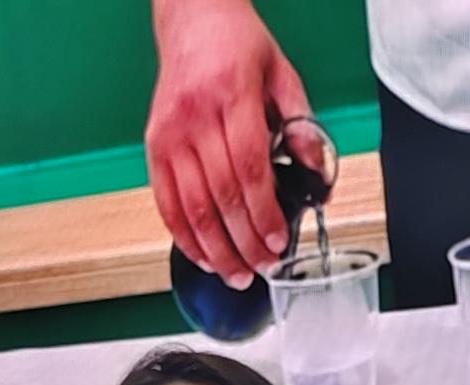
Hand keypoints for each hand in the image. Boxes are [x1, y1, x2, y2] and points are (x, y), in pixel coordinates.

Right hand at [148, 0, 329, 288]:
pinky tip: (202, 254)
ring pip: (191, 205)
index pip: (248, 168)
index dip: (263, 212)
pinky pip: (165, 200)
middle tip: (264, 267)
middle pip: (221, 195)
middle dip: (244, 241)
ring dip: (215, 248)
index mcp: (231, 96)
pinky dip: (182, 234)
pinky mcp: (153, 143)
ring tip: (237, 273)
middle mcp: (195, 117)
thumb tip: (317, 173)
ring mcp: (169, 132)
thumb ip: (302, 125)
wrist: (192, 17)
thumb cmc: (238, 44)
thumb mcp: (283, 75)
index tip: (278, 240)